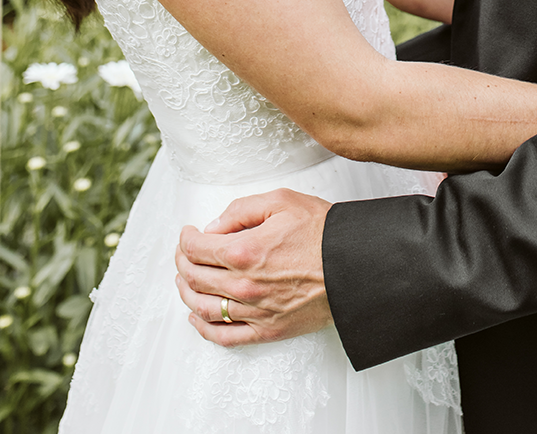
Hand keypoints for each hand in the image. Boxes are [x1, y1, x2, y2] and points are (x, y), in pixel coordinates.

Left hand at [175, 189, 331, 345]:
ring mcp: (254, 311)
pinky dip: (204, 328)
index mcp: (244, 251)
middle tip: (183, 252)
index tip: (188, 233)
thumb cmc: (322, 231)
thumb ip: (241, 210)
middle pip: (194, 277)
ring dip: (186, 293)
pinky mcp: (267, 330)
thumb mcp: (281, 201)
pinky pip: (225, 336)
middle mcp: (244, 285)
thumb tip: (213, 227)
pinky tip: (196, 318)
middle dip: (182, 262)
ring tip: (184, 281)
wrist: (354, 266)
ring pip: (203, 308)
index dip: (185, 239)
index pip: (196, 248)